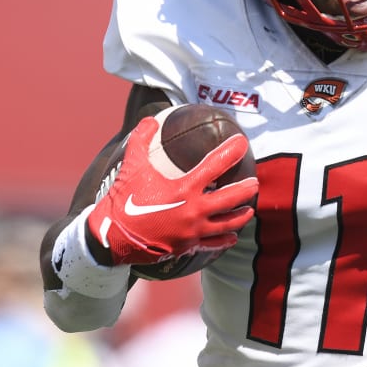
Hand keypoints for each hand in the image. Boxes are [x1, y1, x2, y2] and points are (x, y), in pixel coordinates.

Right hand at [83, 114, 257, 265]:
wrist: (112, 237)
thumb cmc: (123, 200)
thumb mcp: (131, 166)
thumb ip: (141, 140)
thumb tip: (149, 120)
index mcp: (184, 189)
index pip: (215, 165)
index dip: (231, 151)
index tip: (242, 143)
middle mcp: (193, 211)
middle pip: (230, 198)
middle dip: (245, 189)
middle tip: (254, 182)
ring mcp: (192, 231)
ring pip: (227, 223)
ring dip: (240, 215)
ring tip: (249, 209)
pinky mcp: (187, 246)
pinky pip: (212, 244)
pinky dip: (225, 240)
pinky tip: (232, 237)